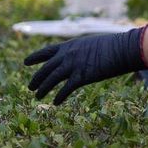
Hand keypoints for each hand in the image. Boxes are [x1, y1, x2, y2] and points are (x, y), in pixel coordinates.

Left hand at [25, 27, 147, 103]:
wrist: (122, 48)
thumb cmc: (112, 45)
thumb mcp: (91, 44)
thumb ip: (81, 51)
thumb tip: (79, 57)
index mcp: (69, 45)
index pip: (46, 51)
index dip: (35, 57)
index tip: (25, 63)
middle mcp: (68, 55)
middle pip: (46, 68)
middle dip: (37, 78)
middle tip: (30, 87)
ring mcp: (74, 65)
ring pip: (52, 79)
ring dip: (43, 89)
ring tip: (37, 96)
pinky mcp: (82, 76)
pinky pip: (66, 88)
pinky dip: (59, 96)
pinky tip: (56, 102)